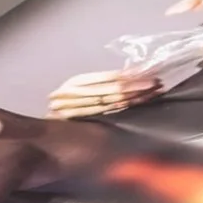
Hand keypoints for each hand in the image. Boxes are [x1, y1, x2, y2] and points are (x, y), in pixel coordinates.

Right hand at [42, 67, 163, 117]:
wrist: (46, 128)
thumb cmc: (65, 104)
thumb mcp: (78, 88)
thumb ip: (100, 83)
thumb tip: (131, 74)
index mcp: (74, 83)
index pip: (107, 79)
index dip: (129, 76)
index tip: (148, 74)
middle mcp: (74, 95)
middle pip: (113, 90)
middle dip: (137, 86)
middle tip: (156, 83)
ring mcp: (78, 111)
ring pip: (114, 103)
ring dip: (136, 97)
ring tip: (153, 92)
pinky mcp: (84, 122)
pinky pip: (110, 114)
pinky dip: (127, 108)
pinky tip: (139, 103)